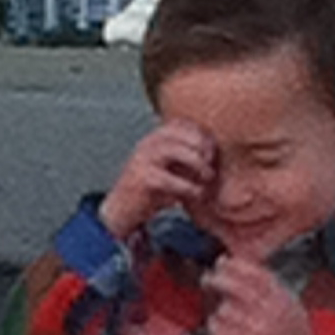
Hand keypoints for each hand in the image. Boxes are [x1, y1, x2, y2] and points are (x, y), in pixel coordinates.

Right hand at [98, 117, 214, 239]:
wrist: (120, 210)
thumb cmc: (149, 189)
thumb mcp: (167, 166)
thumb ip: (184, 154)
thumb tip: (214, 150)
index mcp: (154, 136)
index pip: (184, 124)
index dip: (203, 135)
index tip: (213, 153)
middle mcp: (148, 143)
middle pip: (183, 134)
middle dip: (203, 148)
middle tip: (212, 166)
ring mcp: (143, 159)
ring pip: (178, 151)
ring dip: (198, 165)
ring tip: (208, 178)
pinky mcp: (143, 179)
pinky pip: (172, 180)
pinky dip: (190, 188)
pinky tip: (197, 195)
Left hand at [203, 256, 333, 334]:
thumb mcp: (289, 303)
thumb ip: (268, 286)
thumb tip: (238, 266)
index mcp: (283, 299)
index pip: (257, 274)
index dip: (236, 265)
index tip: (222, 262)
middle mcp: (272, 313)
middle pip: (238, 289)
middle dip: (218, 280)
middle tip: (209, 279)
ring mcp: (259, 332)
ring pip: (225, 310)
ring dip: (218, 309)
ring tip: (221, 312)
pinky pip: (220, 332)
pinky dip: (214, 328)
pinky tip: (218, 328)